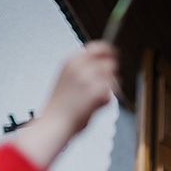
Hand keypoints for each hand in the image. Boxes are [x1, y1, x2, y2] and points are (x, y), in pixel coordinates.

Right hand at [15, 41, 118, 169]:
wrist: (55, 123)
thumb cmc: (62, 105)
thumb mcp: (68, 78)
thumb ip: (84, 68)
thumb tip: (108, 61)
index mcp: (71, 60)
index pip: (100, 47)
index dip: (110, 53)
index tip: (114, 59)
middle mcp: (80, 66)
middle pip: (112, 62)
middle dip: (112, 73)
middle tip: (104, 85)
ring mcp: (90, 78)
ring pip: (114, 78)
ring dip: (110, 89)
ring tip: (93, 99)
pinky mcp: (98, 92)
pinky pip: (113, 92)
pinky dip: (107, 101)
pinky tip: (93, 106)